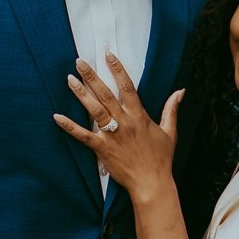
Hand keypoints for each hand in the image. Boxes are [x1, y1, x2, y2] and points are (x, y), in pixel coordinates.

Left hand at [54, 52, 183, 203]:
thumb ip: (171, 109)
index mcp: (139, 116)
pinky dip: (70, 126)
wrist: (152, 183)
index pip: (127, 87)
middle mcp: (124, 122)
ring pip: (94, 110)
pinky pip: (83, 136)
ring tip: (69, 80)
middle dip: (92, 76)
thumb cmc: (161, 159)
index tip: (108, 55)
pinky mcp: (102, 149)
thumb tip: (180, 91)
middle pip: (106, 94)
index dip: (117, 69)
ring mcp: (112, 135)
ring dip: (81, 94)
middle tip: (80, 61)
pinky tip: (57, 117)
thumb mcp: (170, 132)